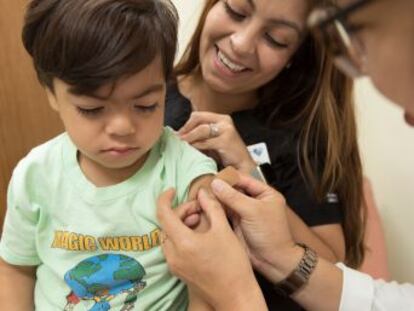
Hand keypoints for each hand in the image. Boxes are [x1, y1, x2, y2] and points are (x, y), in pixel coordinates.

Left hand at [157, 188, 264, 309]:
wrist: (235, 295)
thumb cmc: (232, 263)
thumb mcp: (224, 229)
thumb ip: (211, 207)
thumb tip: (203, 192)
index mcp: (182, 242)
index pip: (163, 214)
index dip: (165, 198)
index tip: (172, 190)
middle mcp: (173, 254)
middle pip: (166, 224)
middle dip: (181, 211)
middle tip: (200, 208)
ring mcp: (174, 265)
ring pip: (169, 236)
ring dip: (181, 224)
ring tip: (201, 220)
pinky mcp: (178, 271)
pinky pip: (173, 247)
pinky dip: (181, 236)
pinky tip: (199, 235)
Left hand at [178, 112, 255, 172]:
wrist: (243, 166)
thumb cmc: (226, 155)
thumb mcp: (213, 141)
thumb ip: (201, 135)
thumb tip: (180, 134)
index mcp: (222, 118)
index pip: (198, 115)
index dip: (186, 124)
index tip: (179, 134)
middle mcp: (225, 121)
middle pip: (198, 119)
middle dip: (186, 129)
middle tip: (178, 139)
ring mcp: (226, 130)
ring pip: (201, 129)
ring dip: (189, 137)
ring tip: (182, 144)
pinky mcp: (226, 141)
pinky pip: (205, 142)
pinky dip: (196, 146)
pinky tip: (191, 150)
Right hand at [210, 173, 300, 282]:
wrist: (272, 261)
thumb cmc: (271, 235)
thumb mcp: (253, 211)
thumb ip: (233, 197)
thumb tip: (216, 183)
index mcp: (265, 193)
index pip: (244, 179)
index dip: (229, 178)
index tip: (213, 177)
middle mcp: (254, 200)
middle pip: (234, 189)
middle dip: (220, 188)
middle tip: (203, 186)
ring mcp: (245, 212)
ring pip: (227, 200)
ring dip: (216, 198)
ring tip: (201, 195)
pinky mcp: (236, 222)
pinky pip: (223, 212)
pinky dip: (215, 209)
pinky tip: (204, 206)